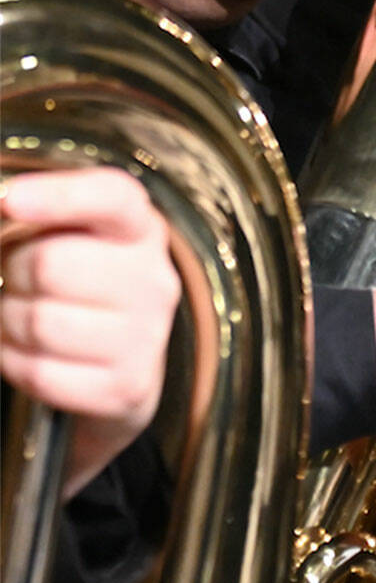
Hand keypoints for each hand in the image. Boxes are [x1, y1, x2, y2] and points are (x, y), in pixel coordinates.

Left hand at [0, 169, 180, 498]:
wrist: (118, 361)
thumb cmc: (80, 282)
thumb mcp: (73, 235)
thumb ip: (41, 214)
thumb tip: (3, 205)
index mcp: (141, 228)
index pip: (110, 197)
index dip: (57, 196)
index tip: (10, 199)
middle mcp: (154, 279)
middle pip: (49, 263)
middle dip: (11, 271)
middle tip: (16, 277)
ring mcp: (146, 336)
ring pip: (37, 323)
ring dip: (7, 320)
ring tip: (22, 314)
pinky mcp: (127, 386)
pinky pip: (38, 374)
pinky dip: (13, 362)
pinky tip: (28, 350)